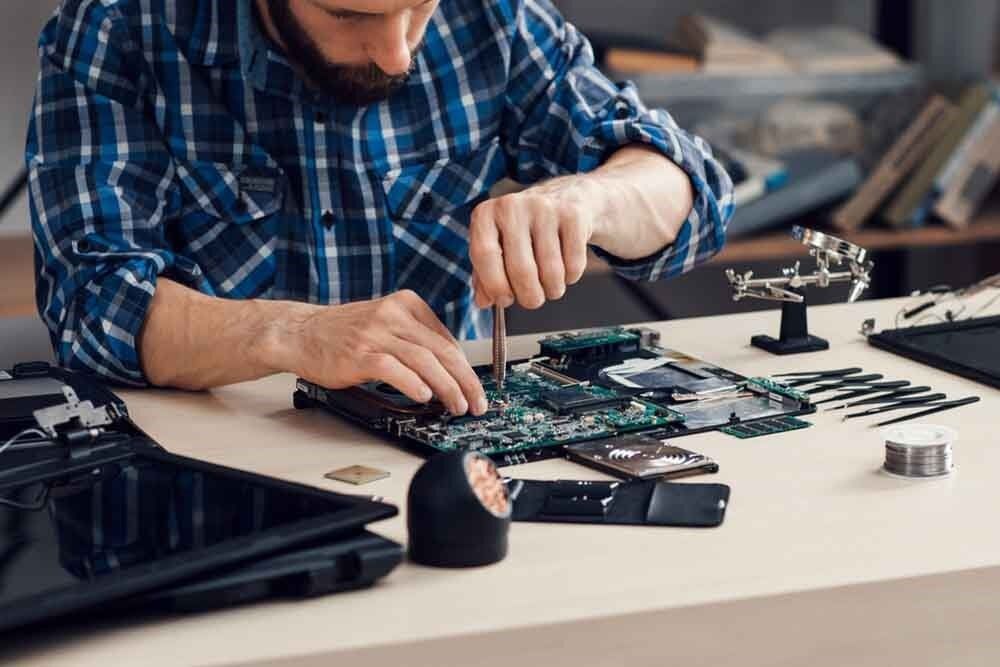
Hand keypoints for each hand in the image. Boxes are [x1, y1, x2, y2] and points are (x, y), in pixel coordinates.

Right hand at [286, 291, 487, 415]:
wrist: (299, 333)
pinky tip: (425, 397)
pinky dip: (414, 384)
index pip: (448, 339)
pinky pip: (394, 369)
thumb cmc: (342, 334)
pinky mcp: (359, 353)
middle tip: (476, 402)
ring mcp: (376, 333)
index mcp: (406, 304)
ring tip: (458, 405)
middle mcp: (394, 315)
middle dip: (466, 381)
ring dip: (447, 387)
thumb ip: (415, 340)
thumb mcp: (385, 324)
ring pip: (425, 361)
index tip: (475, 388)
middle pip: (443, 351)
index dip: (466, 368)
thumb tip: (449, 371)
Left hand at [470, 175, 597, 309]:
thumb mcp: (499, 244)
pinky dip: (571, 277)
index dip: (496, 286)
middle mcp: (512, 206)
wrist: (568, 197)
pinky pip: (573, 265)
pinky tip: (566, 267)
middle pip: (521, 270)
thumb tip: (484, 301)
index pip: (483, 255)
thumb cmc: (526, 228)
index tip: (505, 299)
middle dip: (529, 297)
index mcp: (486, 214)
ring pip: (551, 272)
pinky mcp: (573, 215)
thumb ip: (485, 274)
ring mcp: (544, 208)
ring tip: (551, 286)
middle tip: (533, 300)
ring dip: (552, 290)